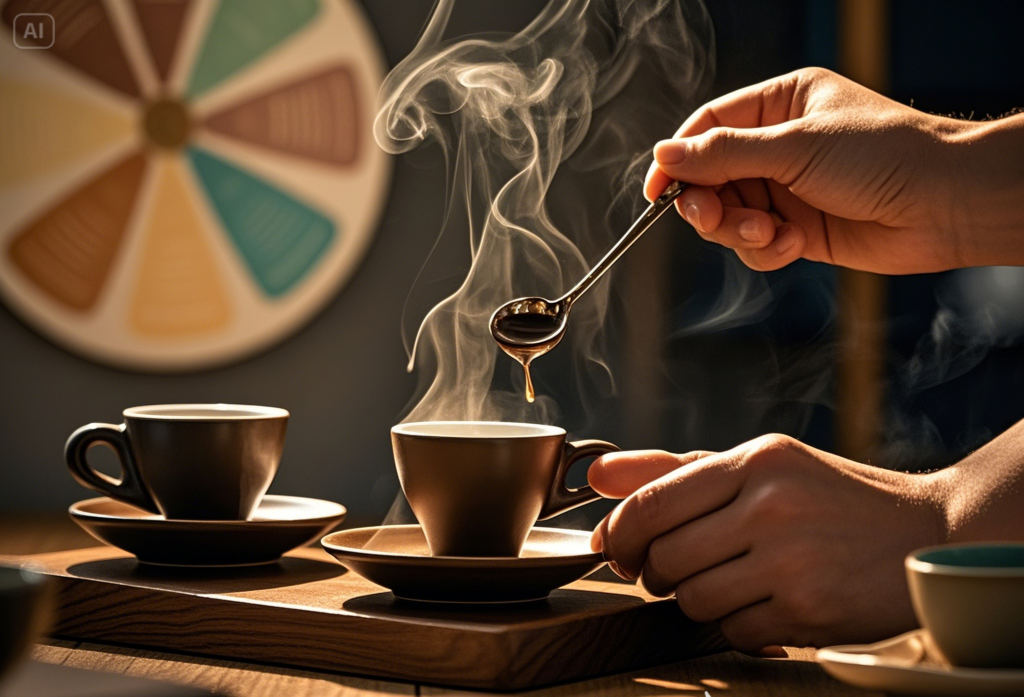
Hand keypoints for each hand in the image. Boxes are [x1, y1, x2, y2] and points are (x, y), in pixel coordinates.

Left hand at [589, 435, 946, 650]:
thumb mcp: (759, 465)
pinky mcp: (810, 609)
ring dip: (696, 600)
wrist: (926, 532)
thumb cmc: (830, 496)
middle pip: (664, 558)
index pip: (651, 503)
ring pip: (692, 599)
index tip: (614, 548)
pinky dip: (738, 626)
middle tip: (672, 568)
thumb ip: (673, 469)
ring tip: (726, 583)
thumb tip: (596, 473)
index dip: (617, 533)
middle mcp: (771, 506)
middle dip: (655, 571)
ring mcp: (791, 560)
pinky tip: (763, 603)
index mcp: (754, 461)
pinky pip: (735, 632)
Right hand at [645, 67, 1023, 272]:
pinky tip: (794, 244)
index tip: (656, 190)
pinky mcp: (798, 231)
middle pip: (710, 178)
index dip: (677, 159)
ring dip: (739, 231)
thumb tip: (664, 156)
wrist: (946, 205)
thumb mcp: (795, 147)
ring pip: (728, 217)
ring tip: (771, 233)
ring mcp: (787, 190)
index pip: (707, 127)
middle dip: (709, 204)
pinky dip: (766, 250)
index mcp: (779, 105)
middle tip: (713, 219)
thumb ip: (724, 155)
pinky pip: (755, 246)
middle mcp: (778, 147)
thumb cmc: (884, 155)